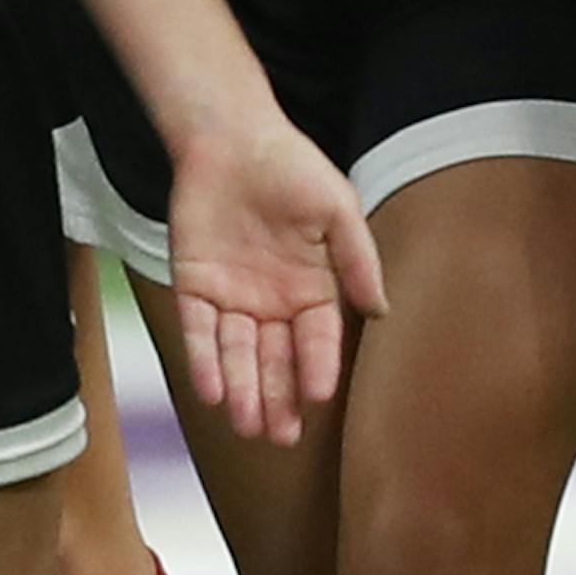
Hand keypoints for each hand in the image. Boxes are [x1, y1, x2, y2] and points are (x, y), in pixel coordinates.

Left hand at [166, 120, 384, 445]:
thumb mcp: (337, 209)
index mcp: (311, 289)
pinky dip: (204, 361)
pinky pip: (198, 331)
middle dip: (279, 398)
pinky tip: (212, 392)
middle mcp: (272, 303)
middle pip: (276, 360)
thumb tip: (381, 312)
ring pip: (237, 355)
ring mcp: (231, 297)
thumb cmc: (291, 169)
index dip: (317, 367)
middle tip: (282, 437)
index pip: (316, 340)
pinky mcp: (193, 286)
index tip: (320, 397)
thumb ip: (357, 259)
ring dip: (242, 390)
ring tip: (248, 426)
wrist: (231, 137)